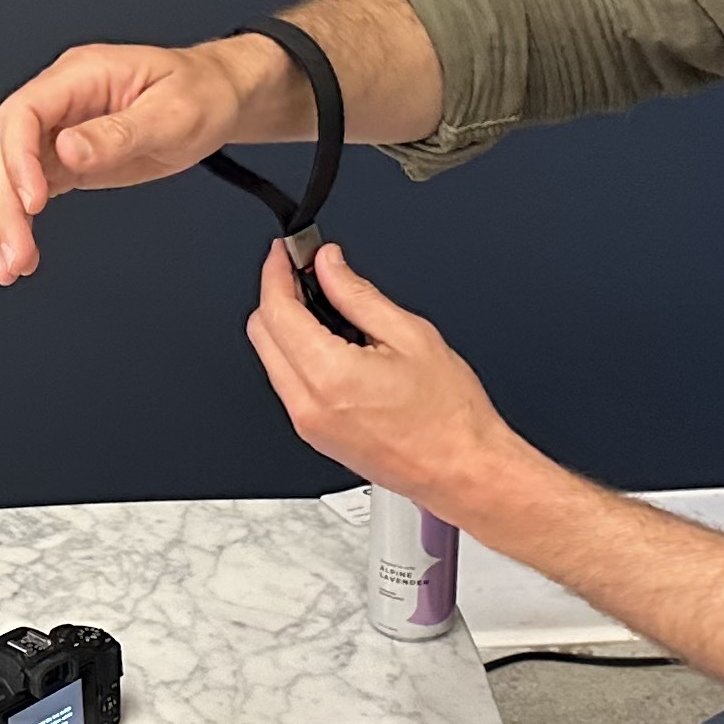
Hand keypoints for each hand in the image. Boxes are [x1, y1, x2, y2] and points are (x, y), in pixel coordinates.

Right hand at [0, 36, 263, 283]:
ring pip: (10, 176)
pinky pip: (29, 189)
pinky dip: (19, 222)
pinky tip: (17, 252)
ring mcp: (61, 130)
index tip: (33, 200)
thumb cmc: (202, 92)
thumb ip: (119, 133)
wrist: (219, 96)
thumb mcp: (172, 113)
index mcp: (82, 75)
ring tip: (11, 267)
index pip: (26, 112)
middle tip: (17, 252)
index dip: (20, 158)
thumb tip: (68, 151)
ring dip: (3, 221)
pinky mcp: (67, 160)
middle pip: (8, 151)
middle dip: (6, 205)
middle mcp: (62, 101)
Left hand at [240, 240, 513, 509]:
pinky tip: (331, 342)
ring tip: (325, 306)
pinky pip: (288, 384)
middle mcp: (308, 405)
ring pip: (271, 359)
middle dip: (277, 296)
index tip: (284, 253)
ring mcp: (307, 424)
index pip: (277, 311)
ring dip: (286, 326)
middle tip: (305, 273)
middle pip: (262, 334)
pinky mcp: (314, 435)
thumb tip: (330, 266)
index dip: (276, 273)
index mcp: (329, 376)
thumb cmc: (449, 415)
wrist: (462, 469)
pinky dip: (297, 355)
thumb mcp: (410, 335)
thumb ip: (358, 295)